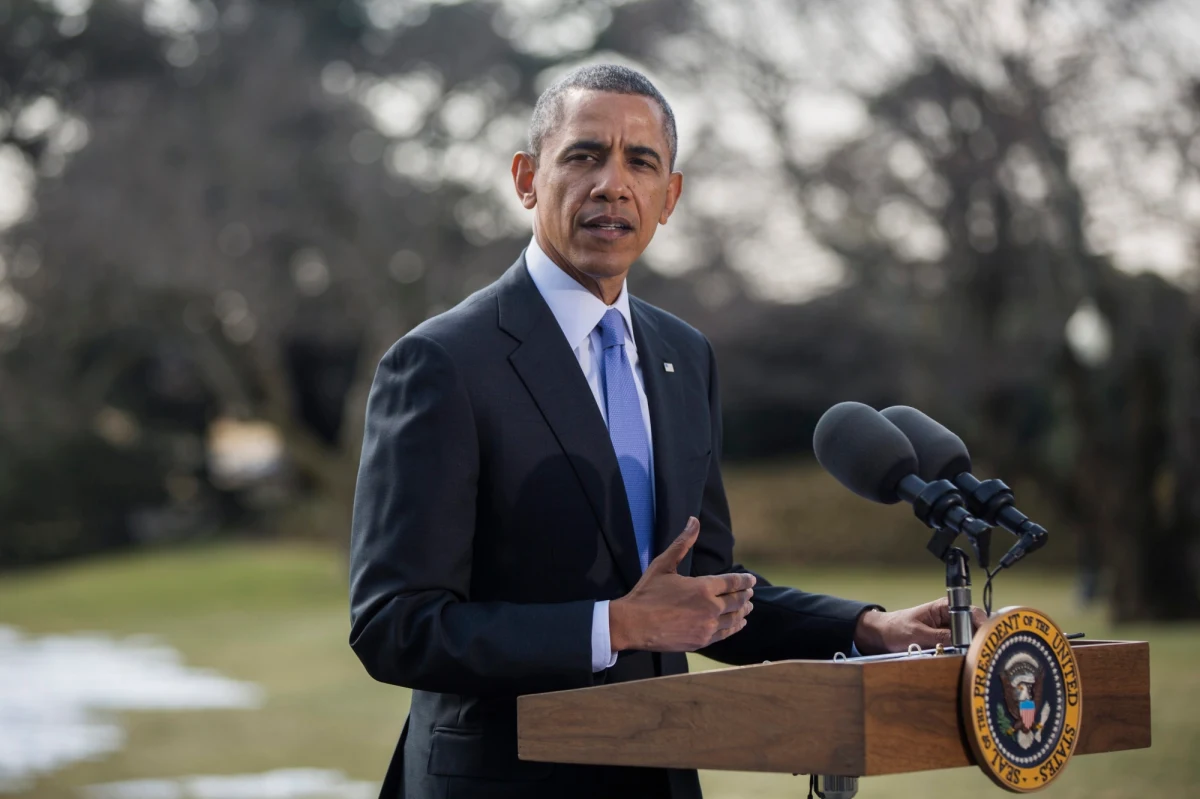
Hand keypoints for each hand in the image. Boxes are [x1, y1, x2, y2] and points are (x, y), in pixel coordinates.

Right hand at [609, 517, 755, 652]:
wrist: (634, 624)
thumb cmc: (647, 593)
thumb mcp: (664, 564)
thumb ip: (683, 543)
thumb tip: (694, 521)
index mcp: (704, 587)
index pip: (733, 582)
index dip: (744, 580)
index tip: (751, 580)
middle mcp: (711, 607)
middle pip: (737, 600)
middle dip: (745, 595)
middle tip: (750, 593)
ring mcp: (708, 626)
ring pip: (734, 618)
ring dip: (743, 611)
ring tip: (748, 608)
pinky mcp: (702, 640)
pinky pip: (725, 633)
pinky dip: (735, 627)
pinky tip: (738, 624)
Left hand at [852, 597, 987, 654]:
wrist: (881, 635)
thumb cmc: (895, 628)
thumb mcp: (917, 634)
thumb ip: (940, 637)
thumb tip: (963, 642)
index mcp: (944, 607)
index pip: (972, 612)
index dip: (982, 625)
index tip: (986, 638)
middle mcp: (950, 618)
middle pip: (974, 628)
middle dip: (977, 640)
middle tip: (977, 652)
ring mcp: (948, 631)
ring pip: (968, 640)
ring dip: (969, 649)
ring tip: (968, 657)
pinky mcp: (944, 643)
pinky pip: (958, 649)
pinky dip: (960, 655)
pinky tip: (960, 660)